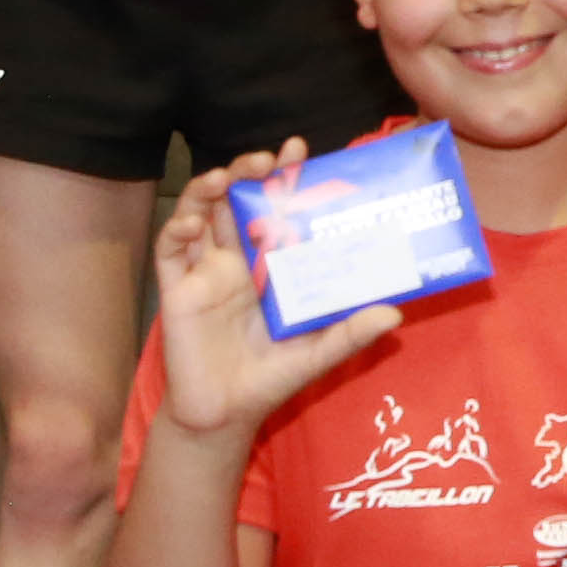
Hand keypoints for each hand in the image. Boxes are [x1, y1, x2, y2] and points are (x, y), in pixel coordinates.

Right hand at [148, 143, 407, 444]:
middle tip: (265, 160)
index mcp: (271, 265)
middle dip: (248, 173)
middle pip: (236, 200)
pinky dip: (177, 230)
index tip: (297, 151)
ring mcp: (204, 272)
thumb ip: (351, 332)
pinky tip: (192, 223)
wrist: (226, 416)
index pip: (277, 209)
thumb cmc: (272, 378)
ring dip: (208, 188)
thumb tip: (396, 314)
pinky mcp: (177, 291)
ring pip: (200, 213)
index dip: (283, 178)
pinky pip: (170, 251)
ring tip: (226, 177)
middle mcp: (237, 259)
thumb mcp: (319, 352)